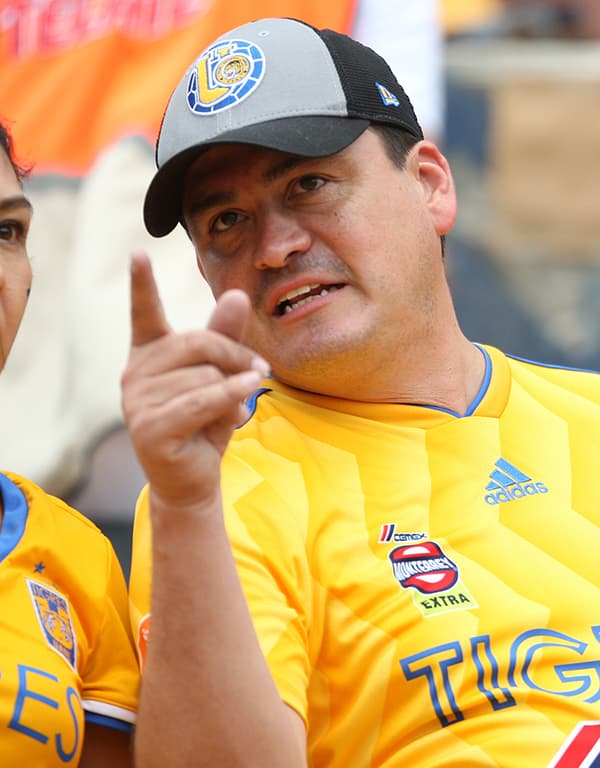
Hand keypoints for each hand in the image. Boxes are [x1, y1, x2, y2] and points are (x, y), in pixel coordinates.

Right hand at [120, 251, 268, 508]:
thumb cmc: (206, 423)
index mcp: (149, 354)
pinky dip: (231, 397)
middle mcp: (135, 373)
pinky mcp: (151, 428)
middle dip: (235, 356)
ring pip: (205, 376)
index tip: (139, 250)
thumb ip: (225, 337)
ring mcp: (137, 401)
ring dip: (234, 391)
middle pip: (198, 343)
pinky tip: (248, 394)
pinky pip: (203, 401)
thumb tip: (236, 294)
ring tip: (234, 410)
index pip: (144, 313)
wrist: (193, 479)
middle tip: (260, 372)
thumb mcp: (221, 376)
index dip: (142, 283)